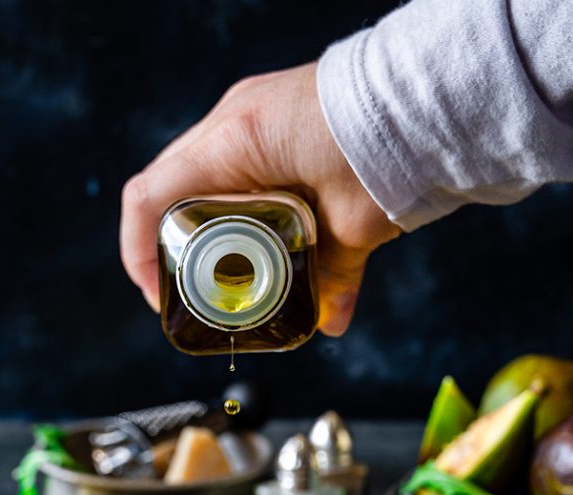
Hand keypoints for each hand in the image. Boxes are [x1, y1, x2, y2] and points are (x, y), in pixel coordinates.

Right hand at [119, 62, 399, 336]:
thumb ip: (333, 274)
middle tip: (192, 288)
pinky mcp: (272, 115)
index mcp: (234, 144)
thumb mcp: (354, 224)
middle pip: (167, 190)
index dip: (140, 253)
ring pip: (196, 177)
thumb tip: (329, 320)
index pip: (150, 198)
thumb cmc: (388, 149)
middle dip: (170, 244)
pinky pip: (228, 163)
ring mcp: (250, 113)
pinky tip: (252, 230)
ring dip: (199, 223)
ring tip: (222, 264)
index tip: (158, 294)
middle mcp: (231, 121)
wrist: (433, 95)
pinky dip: (230, 202)